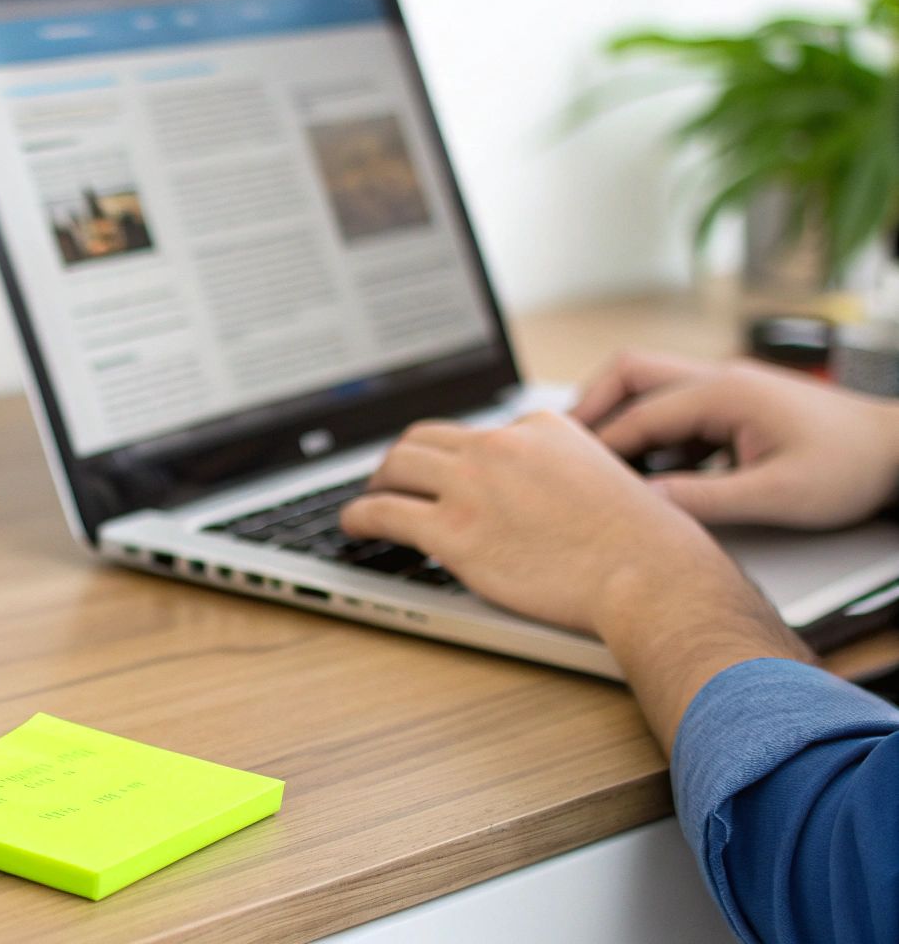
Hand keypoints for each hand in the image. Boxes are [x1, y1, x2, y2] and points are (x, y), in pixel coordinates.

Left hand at [341, 410, 812, 752]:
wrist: (650, 577)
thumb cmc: (645, 544)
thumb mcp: (608, 477)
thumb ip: (564, 472)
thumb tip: (540, 493)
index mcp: (540, 426)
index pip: (475, 432)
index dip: (452, 457)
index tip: (443, 473)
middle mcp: (499, 446)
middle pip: (424, 439)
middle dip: (402, 461)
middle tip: (391, 481)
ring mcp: (472, 485)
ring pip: (396, 466)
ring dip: (375, 483)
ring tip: (368, 502)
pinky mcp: (452, 531)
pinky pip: (382, 512)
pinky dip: (357, 516)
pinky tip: (353, 527)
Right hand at [573, 351, 898, 528]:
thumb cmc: (850, 467)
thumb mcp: (777, 494)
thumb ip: (705, 499)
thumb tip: (647, 504)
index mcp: (723, 393)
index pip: (639, 415)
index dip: (598, 446)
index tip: (567, 474)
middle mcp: (718, 378)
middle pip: (629, 372)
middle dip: (589, 404)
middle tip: (559, 444)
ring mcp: (725, 385)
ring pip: (646, 382)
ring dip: (614, 410)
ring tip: (587, 452)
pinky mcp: (733, 402)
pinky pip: (670, 402)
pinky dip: (643, 423)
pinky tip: (637, 459)